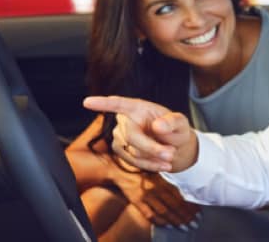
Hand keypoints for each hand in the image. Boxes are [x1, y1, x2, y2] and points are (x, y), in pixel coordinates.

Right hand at [83, 96, 197, 171]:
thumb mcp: (181, 123)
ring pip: (133, 152)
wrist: (173, 146)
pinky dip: (150, 165)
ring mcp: (119, 136)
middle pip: (132, 137)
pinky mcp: (120, 150)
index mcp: (138, 107)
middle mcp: (125, 120)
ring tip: (170, 157)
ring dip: (154, 158)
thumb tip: (157, 126)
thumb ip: (172, 122)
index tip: (87, 102)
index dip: (103, 103)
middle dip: (152, 148)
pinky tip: (162, 165)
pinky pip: (133, 162)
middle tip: (171, 154)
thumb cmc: (175, 130)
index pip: (118, 104)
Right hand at [113, 171, 201, 228]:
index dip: (189, 205)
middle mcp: (156, 189)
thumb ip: (168, 181)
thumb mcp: (157, 172)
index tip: (198, 212)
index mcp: (163, 181)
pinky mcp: (136, 202)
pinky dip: (159, 220)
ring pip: (164, 211)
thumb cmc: (141, 169)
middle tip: (195, 223)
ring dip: (176, 220)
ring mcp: (146, 196)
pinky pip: (149, 214)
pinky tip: (167, 225)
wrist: (120, 170)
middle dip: (186, 215)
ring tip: (185, 227)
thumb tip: (183, 191)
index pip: (180, 196)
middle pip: (174, 205)